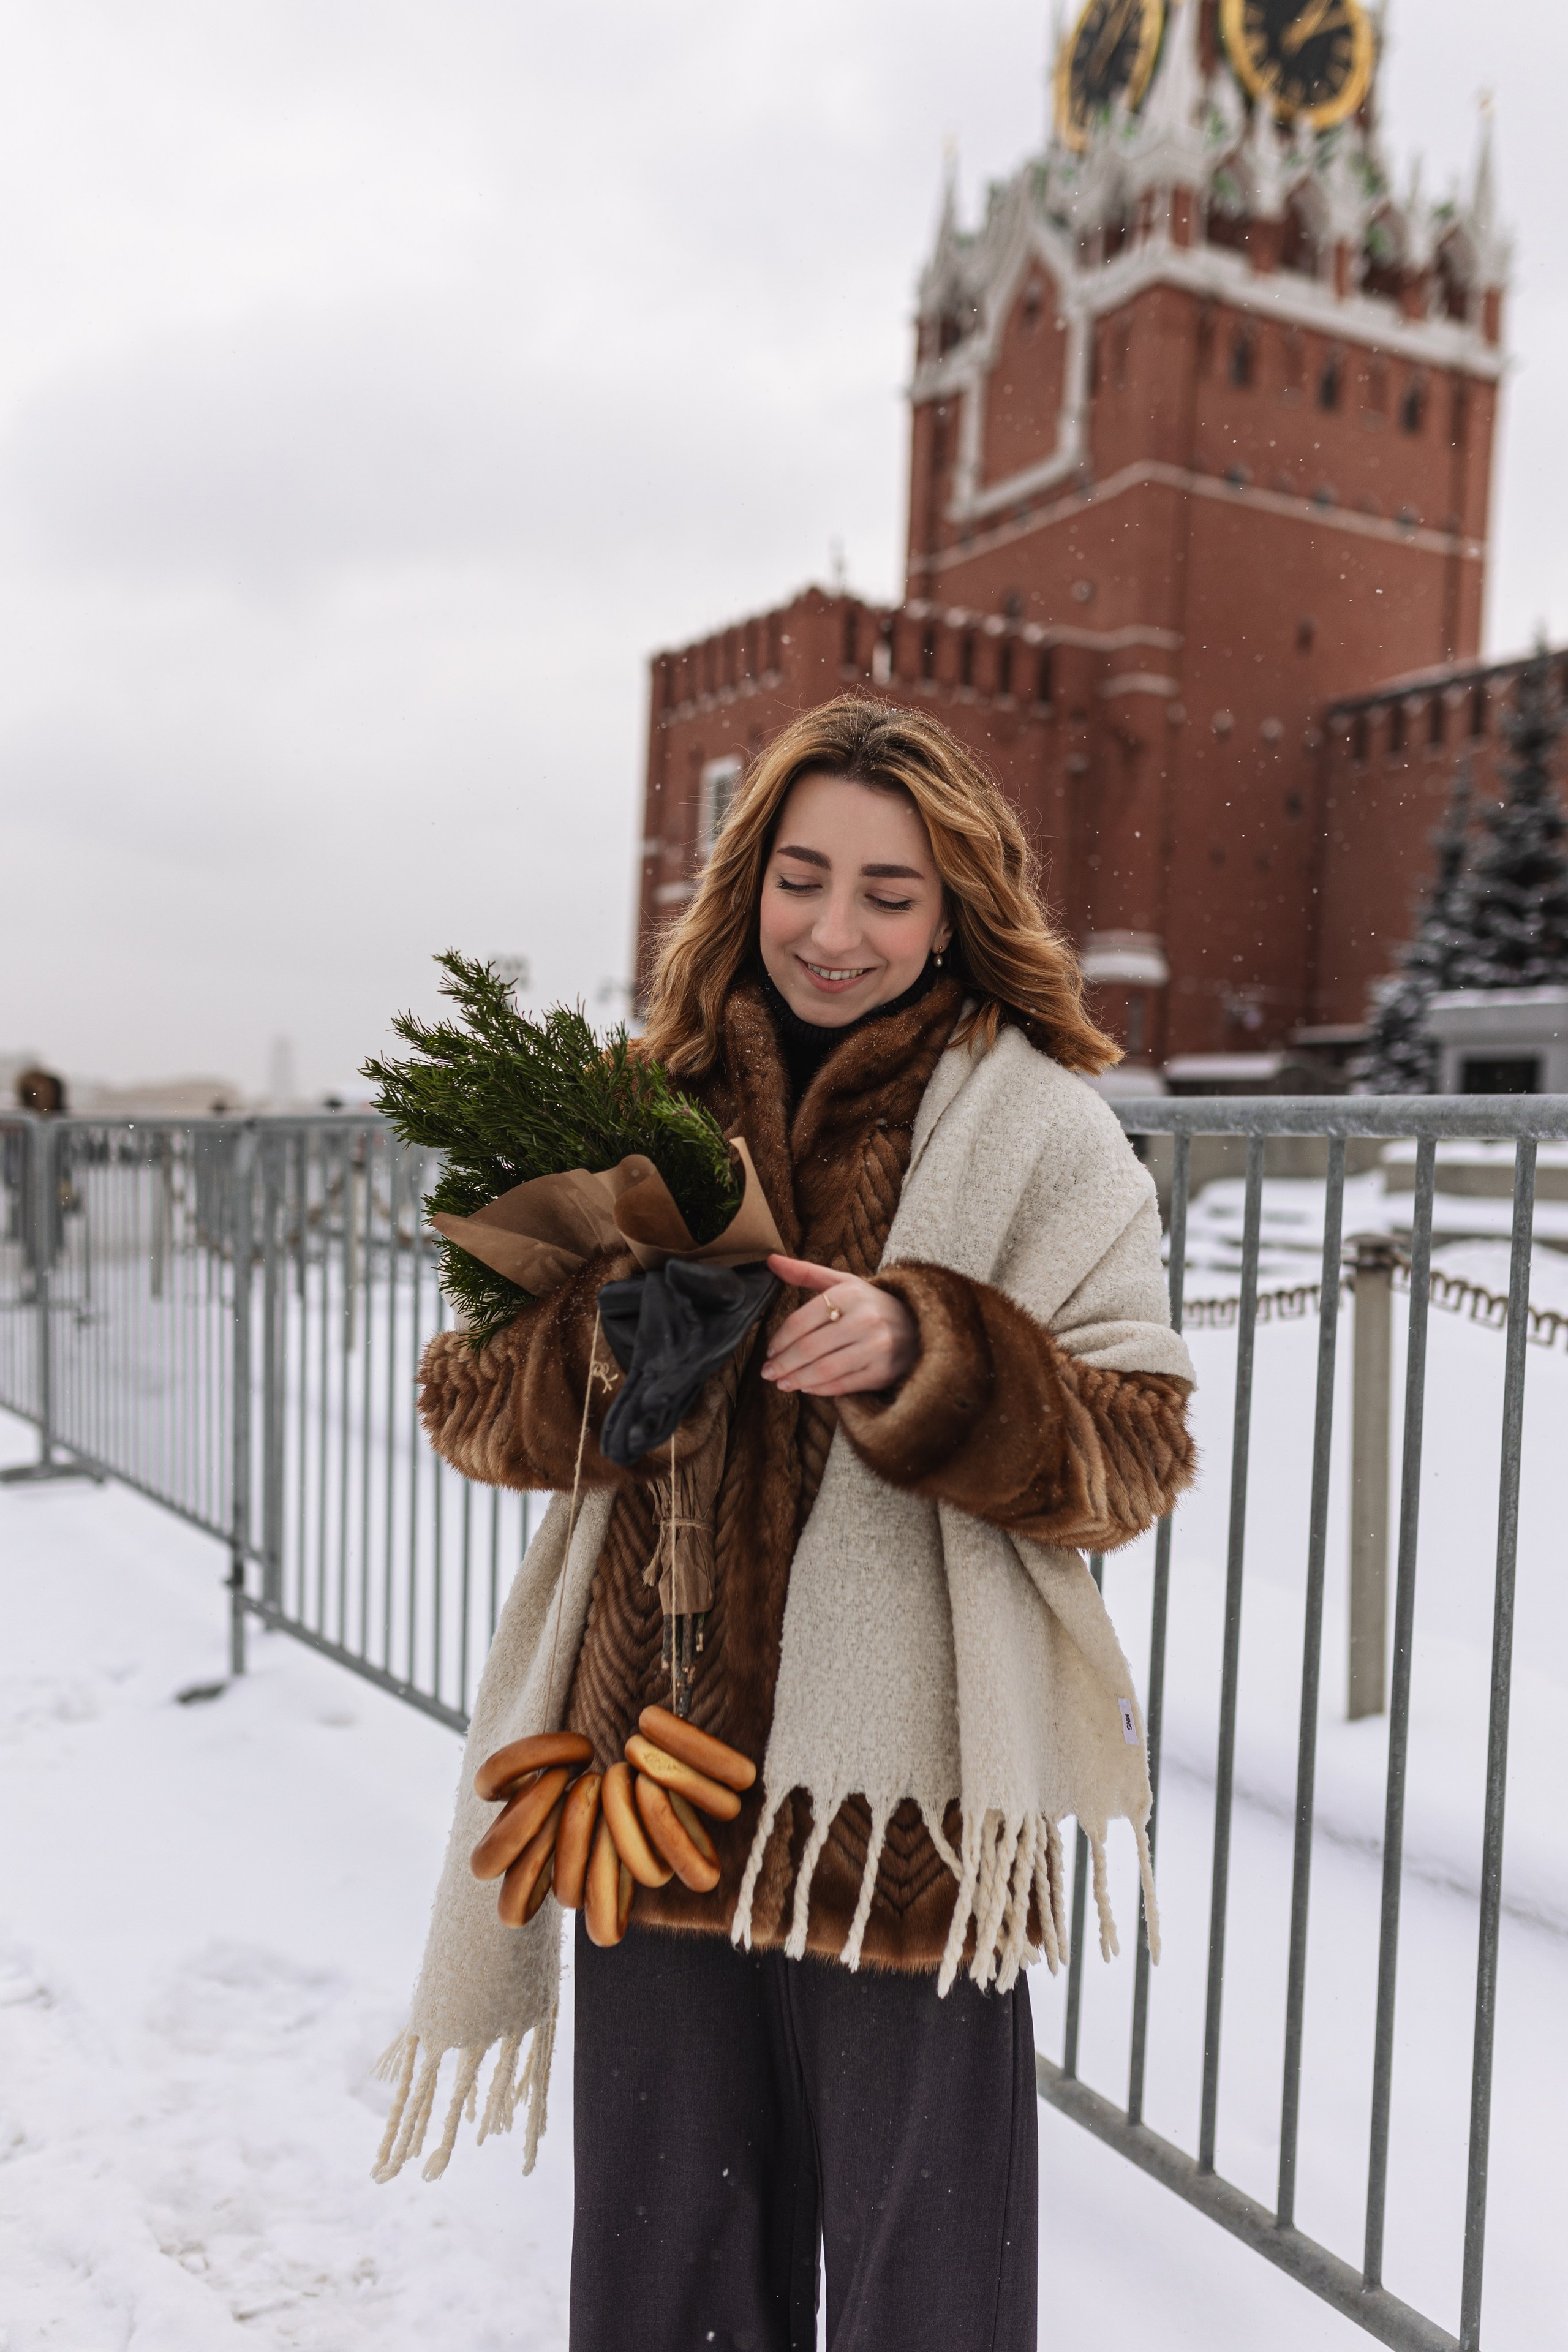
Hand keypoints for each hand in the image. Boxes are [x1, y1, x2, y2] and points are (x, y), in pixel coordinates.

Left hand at [761, 1254, 917, 1396]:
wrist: (918, 1325)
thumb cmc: (871, 1304)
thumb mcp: (843, 1282)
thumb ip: (806, 1273)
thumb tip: (771, 1260)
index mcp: (850, 1294)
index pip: (802, 1320)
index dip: (780, 1339)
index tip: (770, 1350)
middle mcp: (865, 1319)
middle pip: (809, 1347)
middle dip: (783, 1363)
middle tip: (767, 1372)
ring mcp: (876, 1347)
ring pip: (823, 1369)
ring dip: (796, 1379)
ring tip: (782, 1382)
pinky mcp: (883, 1372)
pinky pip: (842, 1385)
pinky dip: (819, 1389)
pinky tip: (805, 1387)